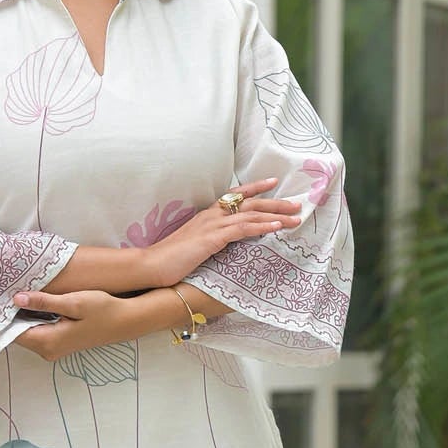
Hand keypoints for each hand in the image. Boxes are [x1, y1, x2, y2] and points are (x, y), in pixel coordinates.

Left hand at [13, 289, 132, 358]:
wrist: (124, 321)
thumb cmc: (102, 310)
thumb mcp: (73, 302)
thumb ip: (44, 302)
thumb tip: (17, 299)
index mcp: (49, 341)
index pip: (13, 333)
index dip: (3, 316)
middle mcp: (48, 350)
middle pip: (17, 334)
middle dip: (10, 315)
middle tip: (3, 291)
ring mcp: (53, 349)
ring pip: (26, 333)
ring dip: (20, 316)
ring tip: (15, 294)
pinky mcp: (58, 344)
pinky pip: (36, 332)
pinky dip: (31, 319)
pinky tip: (30, 303)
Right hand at [139, 178, 301, 288]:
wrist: (151, 265)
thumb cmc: (170, 260)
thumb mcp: (195, 246)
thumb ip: (211, 241)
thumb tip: (225, 245)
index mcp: (207, 215)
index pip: (235, 196)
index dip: (255, 188)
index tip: (273, 182)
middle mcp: (211, 215)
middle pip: (249, 203)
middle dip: (275, 202)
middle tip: (297, 204)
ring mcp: (212, 225)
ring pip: (250, 214)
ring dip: (276, 215)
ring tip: (295, 216)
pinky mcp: (212, 238)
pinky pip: (242, 229)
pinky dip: (262, 226)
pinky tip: (277, 227)